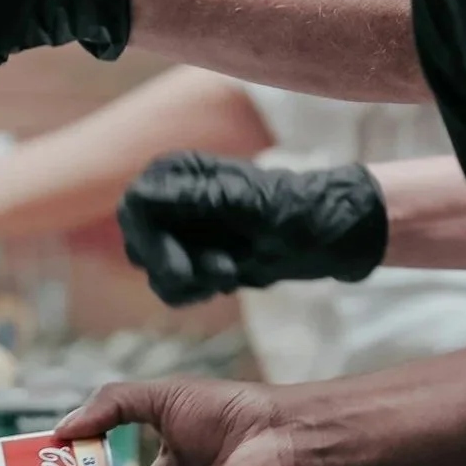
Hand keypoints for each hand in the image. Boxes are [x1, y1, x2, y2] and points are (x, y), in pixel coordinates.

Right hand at [120, 152, 387, 305]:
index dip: (150, 243)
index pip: (136, 207)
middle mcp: (171, 198)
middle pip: (138, 243)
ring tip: (232, 273)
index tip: (181, 271)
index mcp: (180, 172)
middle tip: (222, 273)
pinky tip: (228, 281)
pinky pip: (170, 287)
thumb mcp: (251, 205)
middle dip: (175, 267)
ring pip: (153, 271)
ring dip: (192, 283)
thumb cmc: (298, 211)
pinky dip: (196, 292)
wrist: (329, 239)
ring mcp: (178, 230)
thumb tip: (140, 197)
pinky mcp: (189, 258)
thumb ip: (197, 200)